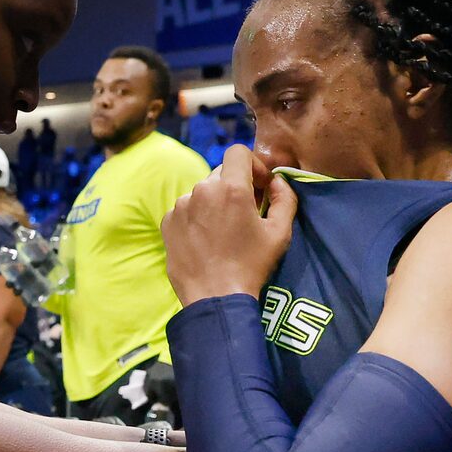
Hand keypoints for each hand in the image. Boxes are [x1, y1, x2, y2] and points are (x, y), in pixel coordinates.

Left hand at [160, 146, 295, 305]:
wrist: (214, 299)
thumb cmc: (251, 266)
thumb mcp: (280, 232)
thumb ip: (284, 198)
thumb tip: (277, 182)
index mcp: (231, 188)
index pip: (238, 152)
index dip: (252, 164)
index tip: (259, 185)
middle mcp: (202, 190)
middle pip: (221, 173)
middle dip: (235, 185)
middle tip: (245, 211)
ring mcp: (180, 206)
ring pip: (202, 192)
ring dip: (215, 202)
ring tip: (223, 230)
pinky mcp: (167, 223)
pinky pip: (186, 209)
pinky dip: (196, 217)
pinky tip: (205, 240)